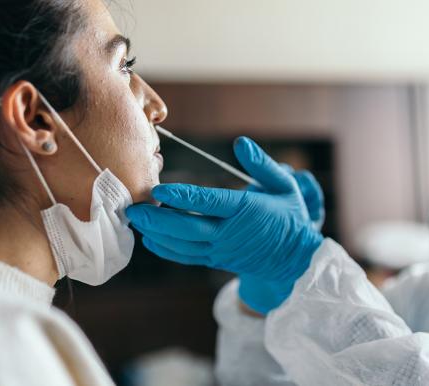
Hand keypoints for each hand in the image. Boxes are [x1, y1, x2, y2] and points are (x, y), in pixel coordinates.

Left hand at [126, 137, 323, 313]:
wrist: (294, 260)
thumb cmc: (289, 216)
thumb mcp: (284, 185)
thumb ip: (261, 164)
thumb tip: (240, 142)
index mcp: (245, 210)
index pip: (209, 202)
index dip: (182, 196)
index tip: (159, 190)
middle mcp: (229, 232)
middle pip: (188, 228)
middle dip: (158, 219)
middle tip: (133, 209)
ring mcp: (221, 250)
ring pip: (183, 244)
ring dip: (158, 233)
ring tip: (137, 220)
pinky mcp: (216, 260)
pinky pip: (187, 257)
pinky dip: (167, 249)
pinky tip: (151, 239)